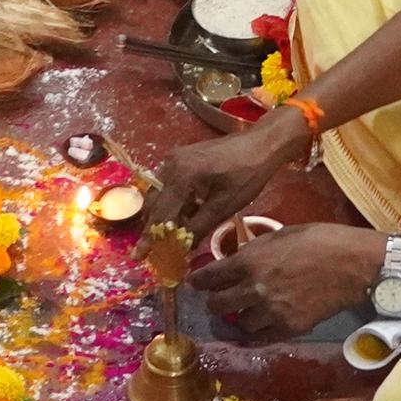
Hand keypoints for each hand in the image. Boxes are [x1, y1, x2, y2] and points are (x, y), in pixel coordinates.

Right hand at [150, 112, 305, 244]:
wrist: (261, 144)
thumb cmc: (246, 175)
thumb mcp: (223, 207)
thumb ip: (198, 228)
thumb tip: (180, 248)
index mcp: (180, 175)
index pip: (160, 213)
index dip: (150, 237)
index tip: (140, 255)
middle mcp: (170, 164)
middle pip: (154, 202)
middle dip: (156, 226)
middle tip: (158, 248)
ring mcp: (174, 158)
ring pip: (160, 193)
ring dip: (165, 214)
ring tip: (176, 233)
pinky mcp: (182, 158)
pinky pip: (169, 184)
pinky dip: (173, 201)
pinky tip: (187, 214)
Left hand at [188, 221, 383, 339]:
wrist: (353, 264)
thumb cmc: (321, 239)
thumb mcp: (282, 234)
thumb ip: (257, 250)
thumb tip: (242, 259)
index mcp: (249, 260)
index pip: (211, 276)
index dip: (199, 281)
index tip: (195, 284)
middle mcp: (254, 288)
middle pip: (218, 305)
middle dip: (214, 302)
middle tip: (216, 301)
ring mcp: (271, 311)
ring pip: (240, 323)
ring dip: (239, 317)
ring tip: (245, 312)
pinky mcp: (289, 328)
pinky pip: (263, 336)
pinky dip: (259, 331)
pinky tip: (261, 324)